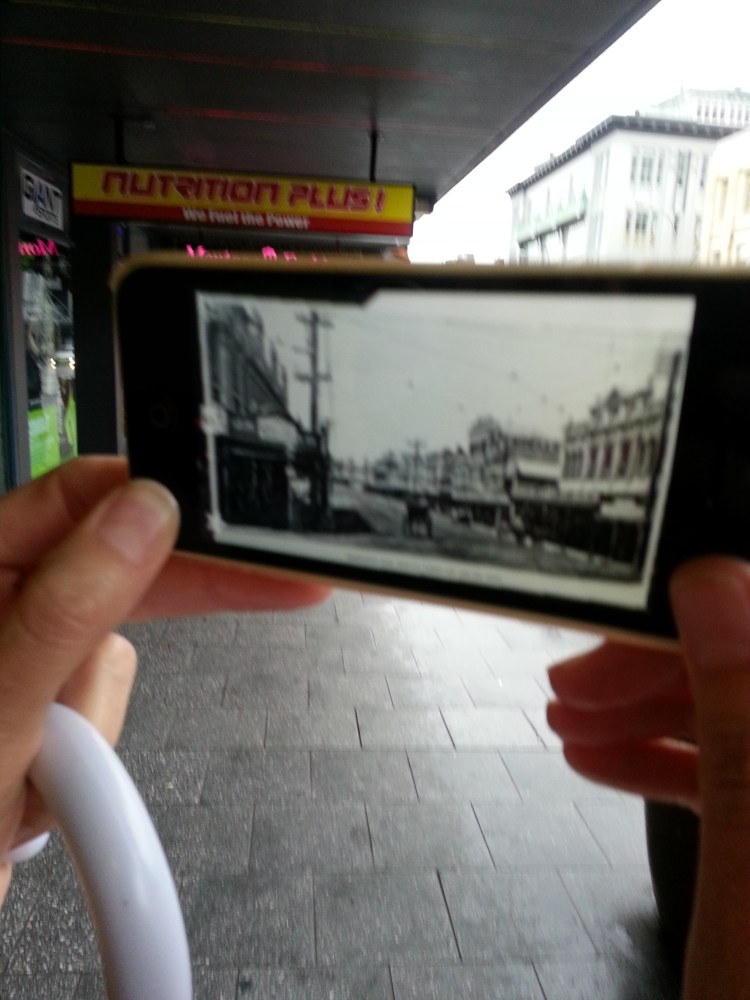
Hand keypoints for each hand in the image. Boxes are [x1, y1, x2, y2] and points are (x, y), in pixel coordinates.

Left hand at [0, 457, 327, 904]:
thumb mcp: (4, 705)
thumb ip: (70, 605)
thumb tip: (147, 512)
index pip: (82, 496)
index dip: (166, 496)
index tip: (241, 513)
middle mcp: (6, 593)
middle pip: (118, 564)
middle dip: (175, 600)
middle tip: (290, 576)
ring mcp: (28, 645)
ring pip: (114, 643)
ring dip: (95, 710)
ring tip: (42, 769)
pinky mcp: (48, 692)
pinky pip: (109, 690)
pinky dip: (96, 732)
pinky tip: (49, 779)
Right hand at [547, 557, 749, 999]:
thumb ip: (746, 732)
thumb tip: (721, 588)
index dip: (720, 602)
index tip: (639, 604)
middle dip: (663, 662)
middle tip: (579, 676)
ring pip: (745, 715)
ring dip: (655, 704)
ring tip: (574, 715)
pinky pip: (739, 770)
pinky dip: (670, 756)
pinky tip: (607, 756)